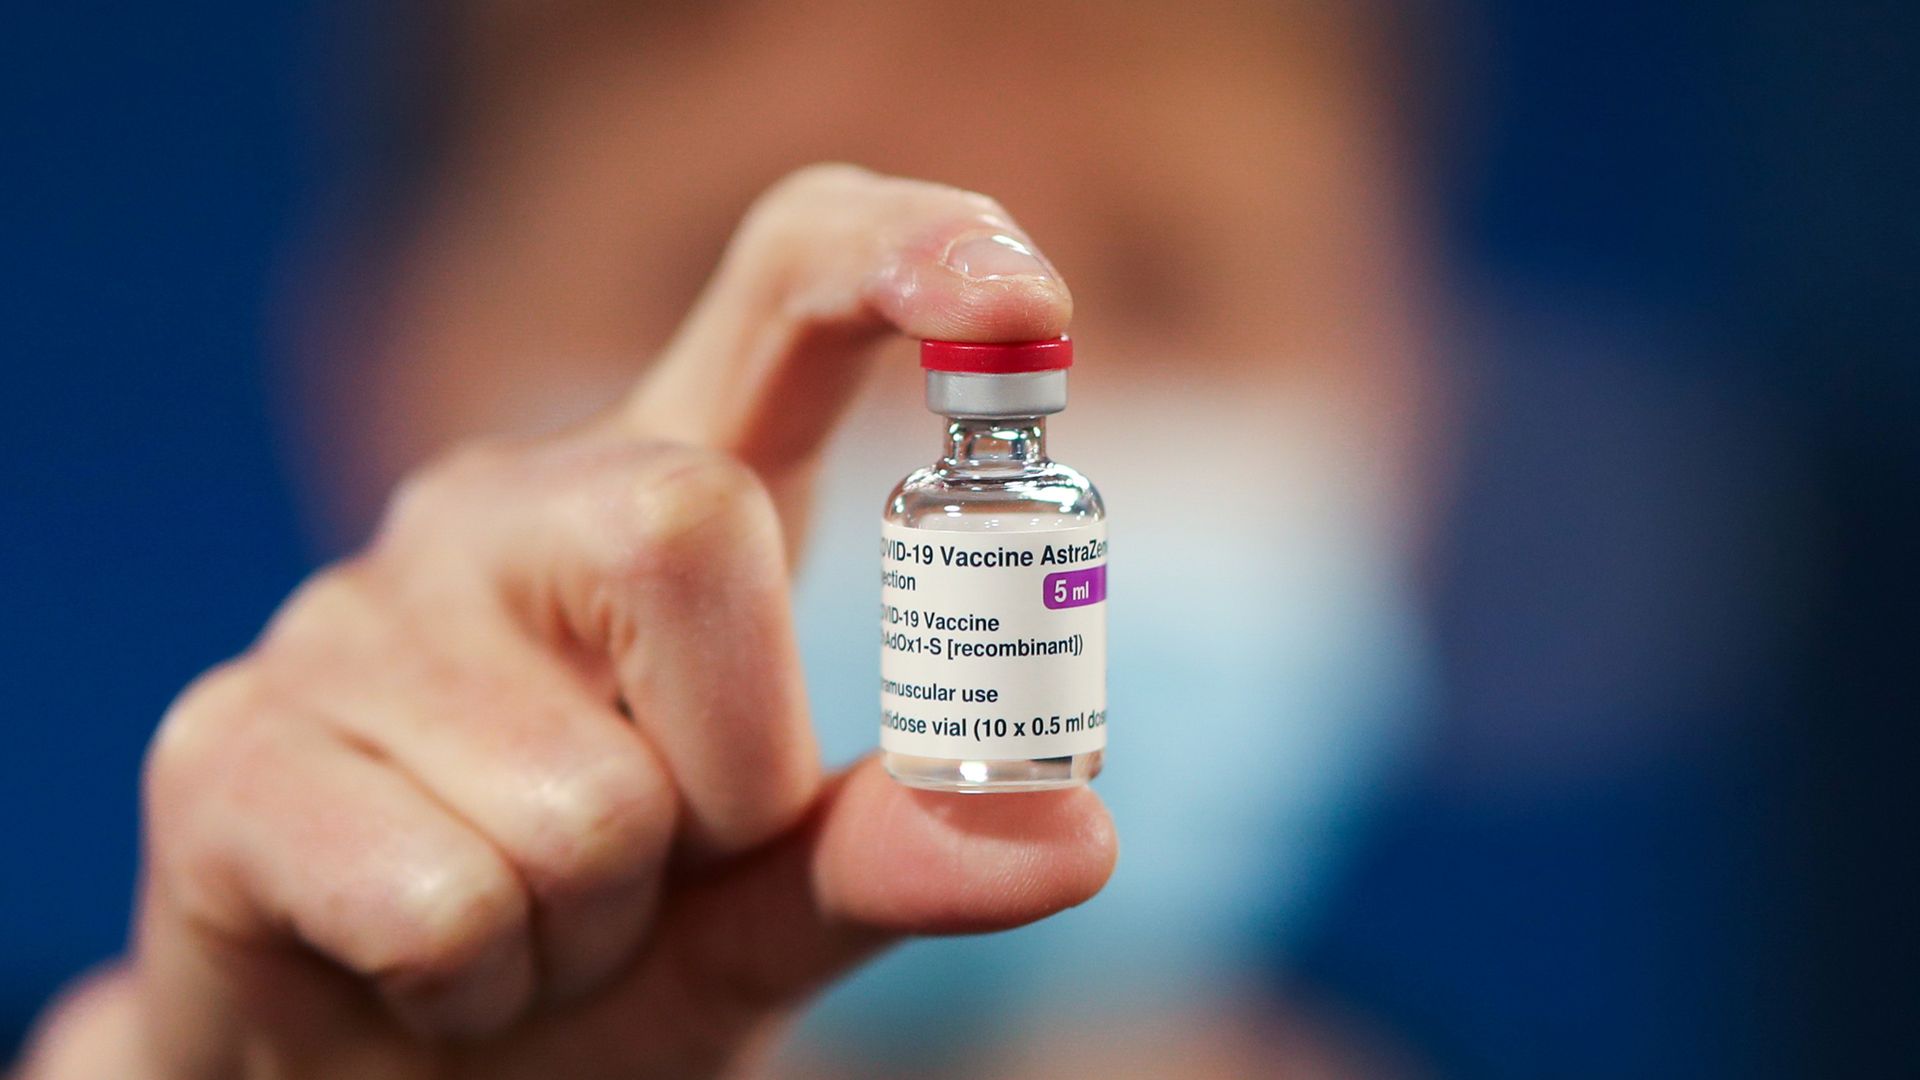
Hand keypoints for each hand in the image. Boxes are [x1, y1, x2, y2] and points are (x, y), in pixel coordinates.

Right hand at [19, 165, 1113, 1078]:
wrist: (394, 1077)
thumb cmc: (599, 954)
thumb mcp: (768, 908)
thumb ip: (893, 856)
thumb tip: (1076, 835)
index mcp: (661, 498)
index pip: (784, 280)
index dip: (905, 250)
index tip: (1023, 305)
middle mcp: (500, 510)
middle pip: (688, 522)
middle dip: (730, 774)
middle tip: (663, 864)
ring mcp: (348, 615)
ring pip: (584, 795)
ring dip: (598, 923)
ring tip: (530, 929)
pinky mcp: (225, 747)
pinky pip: (447, 902)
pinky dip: (482, 987)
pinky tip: (429, 971)